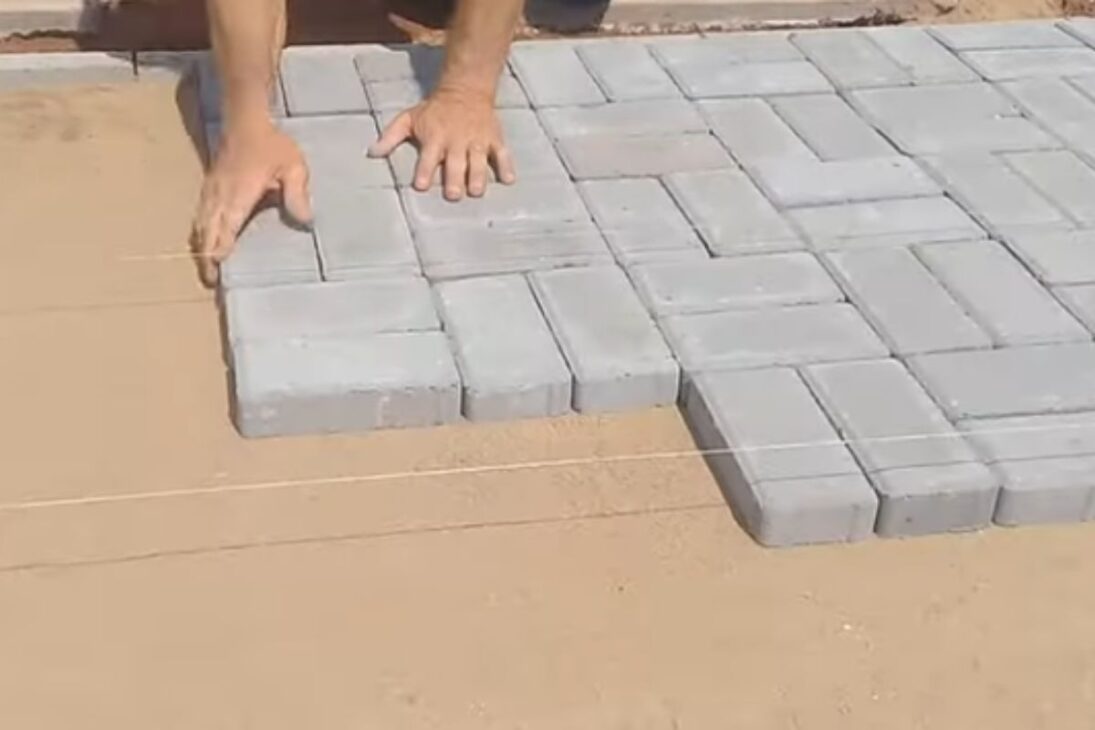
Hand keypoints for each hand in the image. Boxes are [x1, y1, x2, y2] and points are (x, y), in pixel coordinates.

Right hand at [192, 121, 312, 284]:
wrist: (246, 119)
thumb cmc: (272, 144)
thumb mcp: (293, 166)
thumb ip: (297, 194)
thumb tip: (305, 221)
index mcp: (238, 194)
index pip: (226, 228)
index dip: (220, 249)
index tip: (217, 270)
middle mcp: (220, 195)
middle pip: (207, 231)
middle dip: (206, 256)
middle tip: (210, 281)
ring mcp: (211, 191)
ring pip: (200, 224)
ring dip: (201, 246)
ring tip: (205, 269)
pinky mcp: (210, 187)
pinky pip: (200, 214)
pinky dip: (200, 231)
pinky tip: (203, 242)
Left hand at [369, 86, 516, 200]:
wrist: (465, 88)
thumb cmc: (433, 109)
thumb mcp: (408, 118)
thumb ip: (390, 137)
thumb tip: (372, 153)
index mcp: (435, 137)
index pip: (428, 157)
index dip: (424, 171)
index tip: (421, 185)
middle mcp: (456, 140)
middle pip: (455, 163)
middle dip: (454, 179)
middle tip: (453, 195)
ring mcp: (477, 140)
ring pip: (478, 161)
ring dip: (477, 176)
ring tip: (476, 191)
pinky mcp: (493, 139)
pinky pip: (502, 153)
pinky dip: (506, 166)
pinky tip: (508, 180)